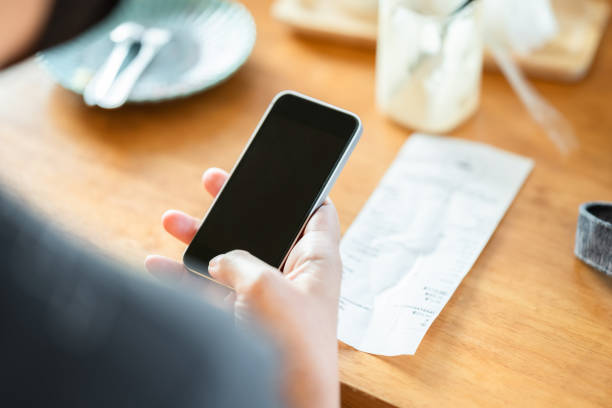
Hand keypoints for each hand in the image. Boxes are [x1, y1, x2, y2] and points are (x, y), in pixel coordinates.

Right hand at [145, 168, 342, 407]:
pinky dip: (186, 279)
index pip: (317, 212)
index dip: (301, 189)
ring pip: (231, 258)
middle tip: (212, 181)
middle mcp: (294, 275)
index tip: (278, 172)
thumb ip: (239, 261)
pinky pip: (212, 291)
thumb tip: (219, 260)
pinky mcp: (244, 319)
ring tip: (171, 220)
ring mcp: (267, 297)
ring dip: (200, 239)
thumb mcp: (265, 286)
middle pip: (264, 228)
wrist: (286, 398)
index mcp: (317, 259)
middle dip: (234, 206)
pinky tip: (159, 266)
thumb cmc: (294, 344)